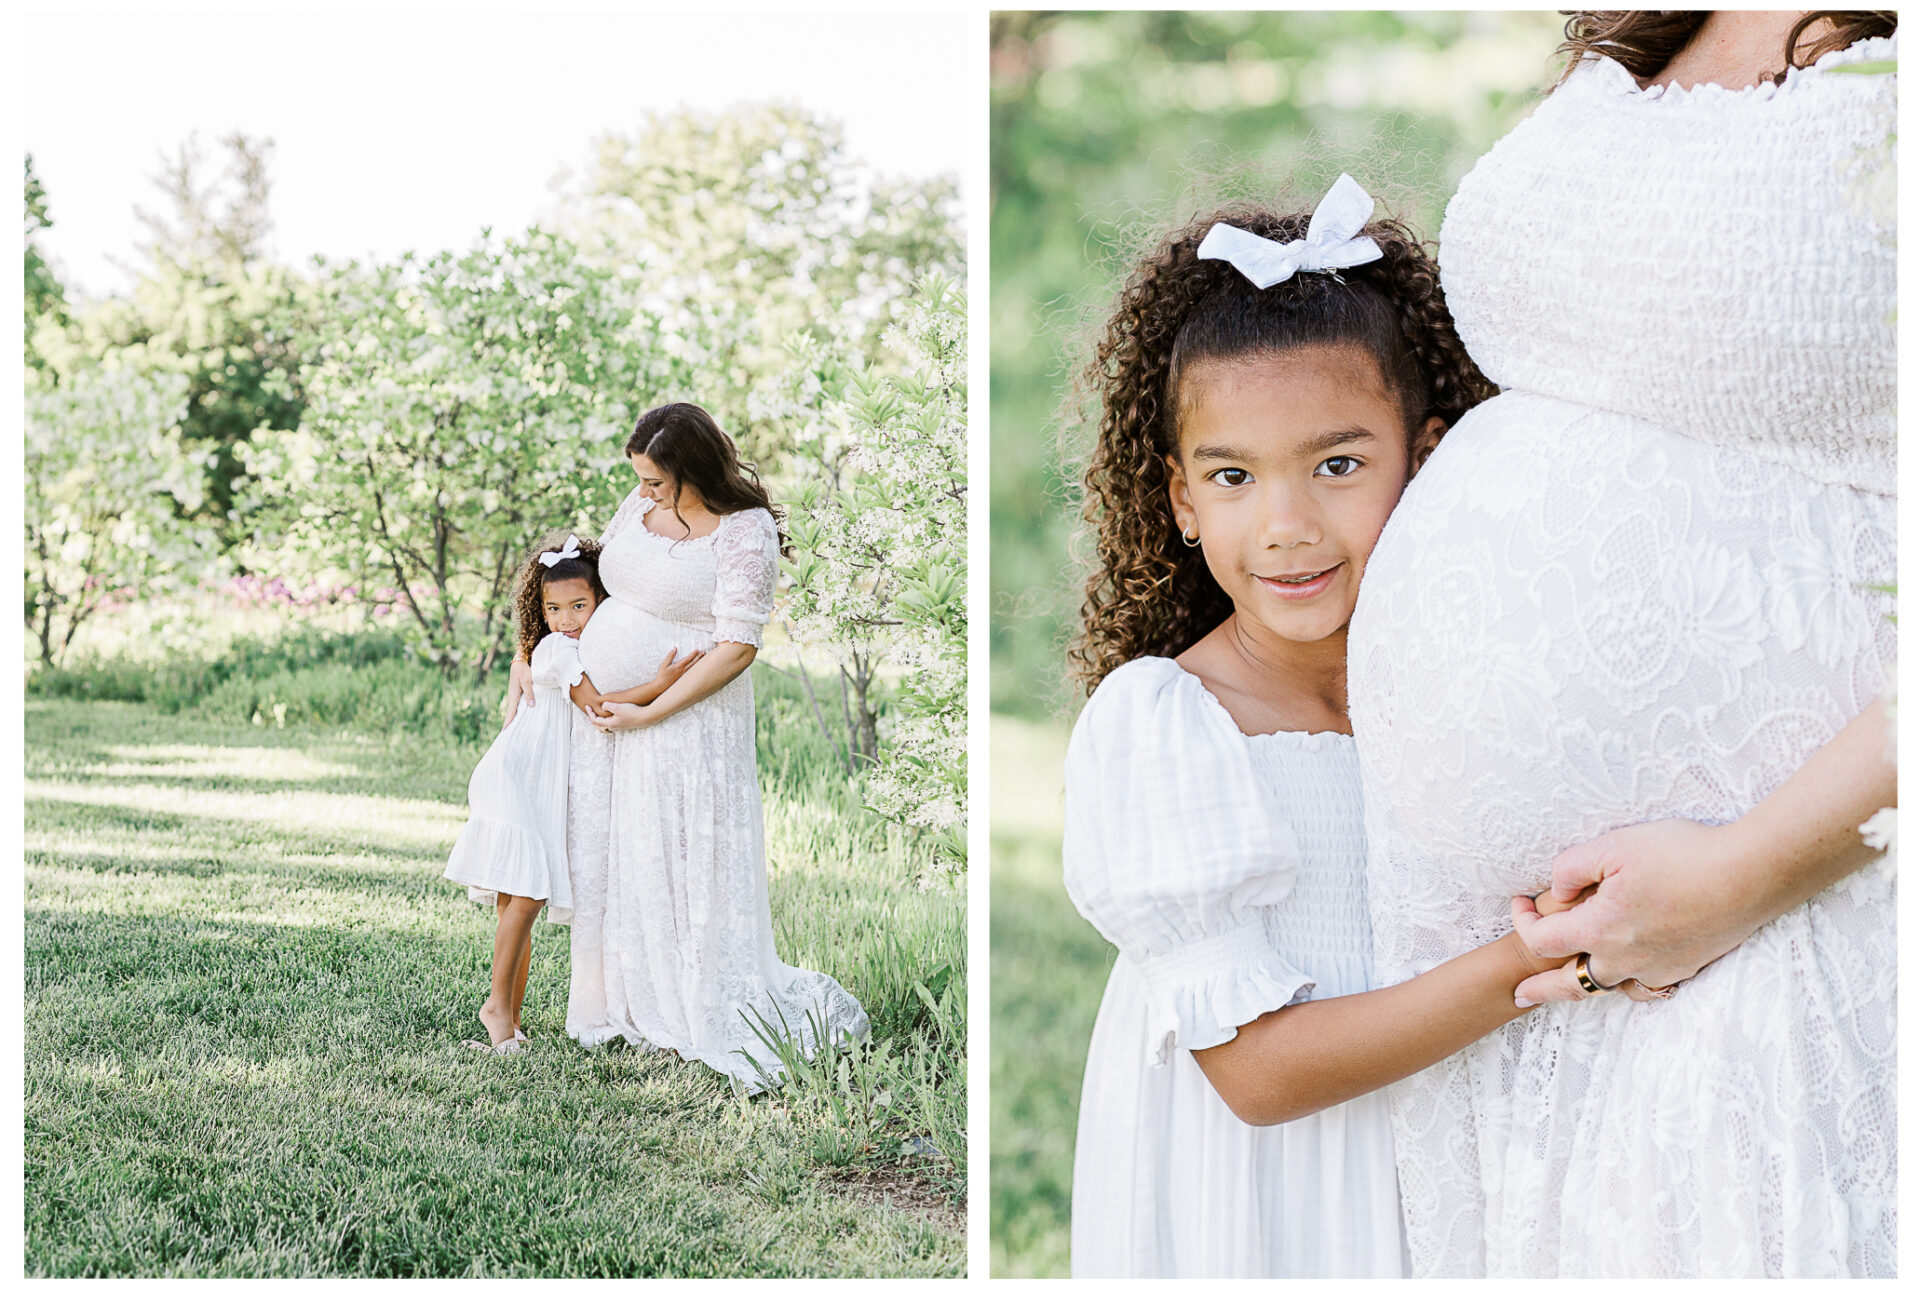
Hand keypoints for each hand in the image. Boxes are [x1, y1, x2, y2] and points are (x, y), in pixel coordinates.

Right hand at [502, 657, 534, 728]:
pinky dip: (516, 713)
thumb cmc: (523, 670)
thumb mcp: (527, 681)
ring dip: (512, 719)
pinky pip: (516, 706)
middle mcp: (513, 697)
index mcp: (514, 696)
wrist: (520, 661)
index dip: (508, 722)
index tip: (504, 732)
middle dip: (508, 724)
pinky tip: (519, 716)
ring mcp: (515, 695)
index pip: (510, 712)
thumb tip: (531, 706)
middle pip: (510, 713)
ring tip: (512, 729)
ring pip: (513, 710)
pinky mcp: (518, 693)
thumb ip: (529, 693)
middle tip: (506, 735)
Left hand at [588, 701, 658, 731]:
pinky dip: (605, 722)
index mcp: (610, 724)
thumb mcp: (618, 707)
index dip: (589, 713)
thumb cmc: (632, 712)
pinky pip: (610, 726)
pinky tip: (608, 716)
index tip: (587, 706)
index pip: (595, 720)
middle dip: (592, 719)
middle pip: (598, 727)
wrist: (645, 717)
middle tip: (589, 711)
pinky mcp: (623, 725)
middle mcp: (613, 728)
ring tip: (597, 715)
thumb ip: (607, 706)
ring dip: (598, 722)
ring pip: (604, 728)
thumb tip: (602, 706)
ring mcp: (619, 727)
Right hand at [653, 646, 704, 687]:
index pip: (688, 658)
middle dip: (699, 657)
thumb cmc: (662, 675)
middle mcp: (683, 670)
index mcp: (679, 666)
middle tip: (704, 652)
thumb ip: (670, 656)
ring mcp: (684, 675)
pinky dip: (695, 667)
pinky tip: (697, 666)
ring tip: (702, 658)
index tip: (697, 649)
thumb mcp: (664, 664)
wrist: (662, 686)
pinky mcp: (683, 678)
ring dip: (698, 661)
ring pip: (693, 667)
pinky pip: (691, 671)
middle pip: (693, 662)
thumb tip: (675, 648)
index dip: (693, 654)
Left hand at [1512, 818, 1740, 1003]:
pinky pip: (1648, 988)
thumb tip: (1556, 891)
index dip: (1522, 922)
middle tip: (1519, 994)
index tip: (1519, 903)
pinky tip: (1626, 978)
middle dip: (1540, 988)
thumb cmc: (1682, 855)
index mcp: (1601, 929)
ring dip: (1584, 987)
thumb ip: (1572, 868)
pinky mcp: (1687, 966)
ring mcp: (1658, 967)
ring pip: (1610, 988)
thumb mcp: (1613, 846)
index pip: (1544, 940)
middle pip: (1571, 983)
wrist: (1751, 875)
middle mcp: (1626, 958)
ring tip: (1569, 986)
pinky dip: (1629, 985)